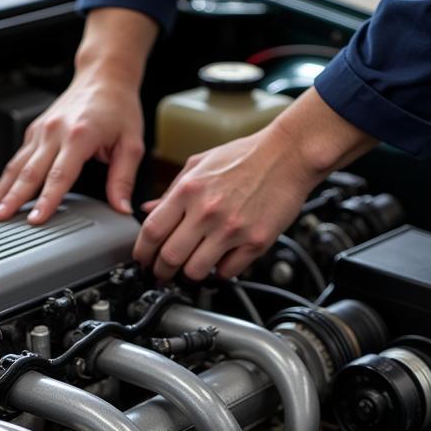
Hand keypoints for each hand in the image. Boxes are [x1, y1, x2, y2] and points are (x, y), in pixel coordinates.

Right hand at [0, 8, 156, 224]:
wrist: (104, 77)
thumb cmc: (118, 107)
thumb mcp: (131, 144)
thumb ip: (123, 179)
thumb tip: (122, 208)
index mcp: (79, 135)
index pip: (59, 176)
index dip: (46, 200)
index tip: (35, 220)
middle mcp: (55, 131)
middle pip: (29, 172)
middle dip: (13, 199)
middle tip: (0, 219)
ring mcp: (41, 130)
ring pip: (16, 165)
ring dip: (2, 190)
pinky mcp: (35, 131)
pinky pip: (17, 158)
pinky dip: (6, 178)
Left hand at [133, 87, 376, 281]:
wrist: (289, 155)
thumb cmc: (246, 157)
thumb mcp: (200, 164)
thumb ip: (172, 191)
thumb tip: (148, 210)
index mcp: (189, 190)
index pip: (152, 231)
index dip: (141, 252)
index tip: (142, 260)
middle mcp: (208, 211)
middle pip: (169, 257)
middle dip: (161, 271)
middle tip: (162, 274)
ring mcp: (232, 229)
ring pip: (196, 271)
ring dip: (190, 275)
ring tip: (192, 268)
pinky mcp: (255, 242)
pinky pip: (227, 272)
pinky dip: (220, 271)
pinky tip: (221, 260)